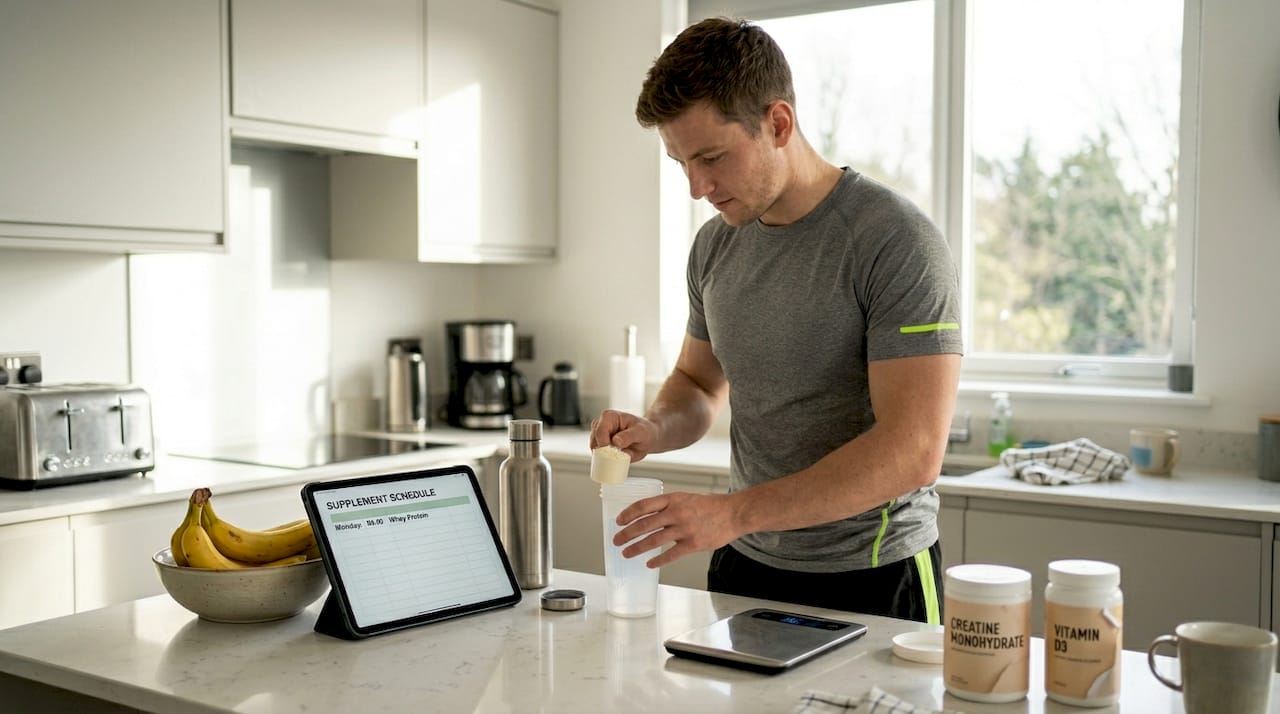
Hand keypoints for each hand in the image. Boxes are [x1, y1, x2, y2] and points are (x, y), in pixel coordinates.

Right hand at [589, 409, 658, 460]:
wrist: (648, 437)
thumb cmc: (644, 431)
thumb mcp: (640, 432)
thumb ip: (628, 436)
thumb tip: (616, 441)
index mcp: (609, 416)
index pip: (600, 431)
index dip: (604, 444)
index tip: (614, 452)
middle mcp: (601, 424)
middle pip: (594, 441)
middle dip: (605, 452)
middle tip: (620, 455)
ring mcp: (599, 436)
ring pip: (595, 450)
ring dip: (607, 456)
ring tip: (622, 454)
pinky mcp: (601, 446)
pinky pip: (599, 456)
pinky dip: (607, 460)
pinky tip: (618, 457)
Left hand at [611, 491, 738, 568]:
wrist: (734, 513)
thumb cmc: (711, 506)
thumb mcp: (687, 498)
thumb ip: (669, 506)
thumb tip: (649, 516)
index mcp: (674, 499)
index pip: (644, 505)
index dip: (628, 514)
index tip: (618, 521)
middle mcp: (677, 513)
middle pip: (644, 524)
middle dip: (627, 534)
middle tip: (616, 540)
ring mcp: (685, 529)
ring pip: (654, 540)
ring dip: (637, 548)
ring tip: (626, 553)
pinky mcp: (693, 544)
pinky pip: (671, 554)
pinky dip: (657, 560)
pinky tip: (649, 563)